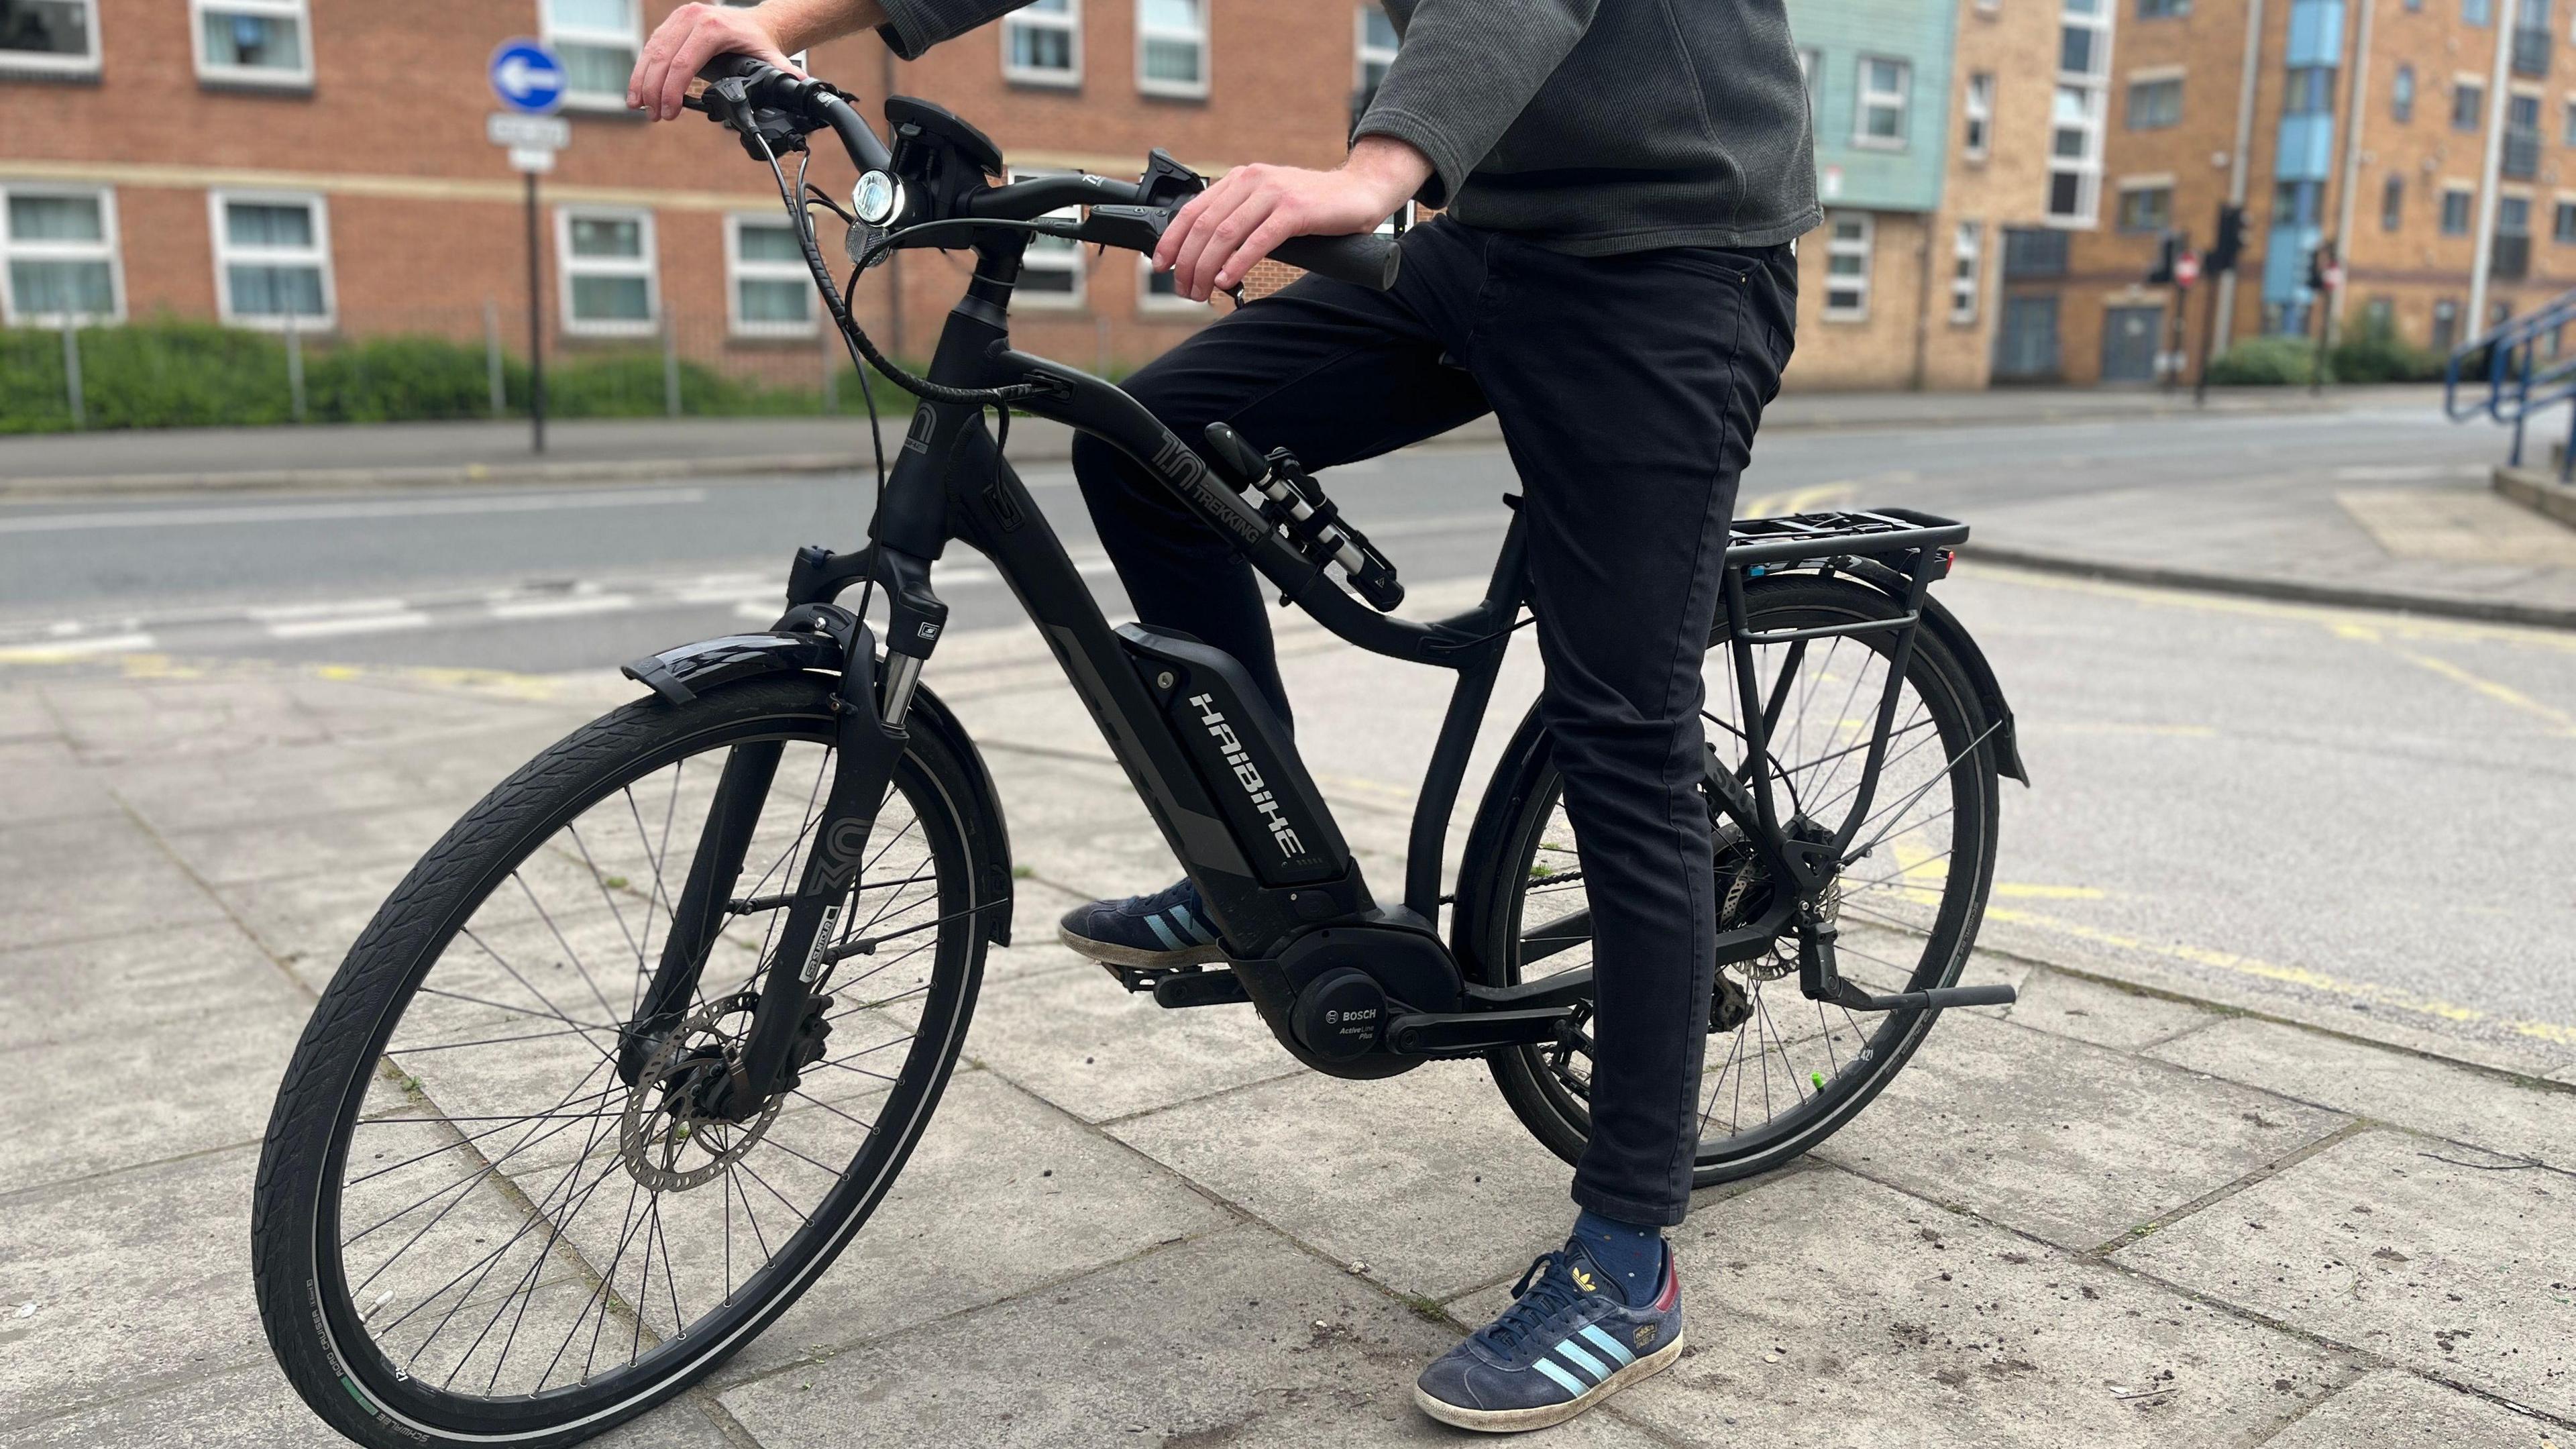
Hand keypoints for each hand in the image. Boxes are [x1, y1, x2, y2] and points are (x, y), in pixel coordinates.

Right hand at [629, 1, 876, 119]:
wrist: (755, 22)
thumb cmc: (759, 41)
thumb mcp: (771, 57)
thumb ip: (782, 75)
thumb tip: (800, 88)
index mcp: (712, 28)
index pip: (684, 62)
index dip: (672, 90)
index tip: (669, 113)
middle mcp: (692, 18)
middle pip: (662, 57)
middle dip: (654, 90)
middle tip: (653, 116)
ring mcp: (679, 19)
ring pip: (652, 51)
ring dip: (642, 81)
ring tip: (639, 107)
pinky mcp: (671, 23)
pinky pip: (651, 46)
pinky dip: (643, 70)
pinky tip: (639, 90)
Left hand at [1153, 136, 1431, 300]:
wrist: (1359, 191)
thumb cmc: (1314, 206)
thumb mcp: (1268, 205)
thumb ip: (1241, 218)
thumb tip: (1208, 253)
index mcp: (1240, 179)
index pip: (1193, 209)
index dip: (1172, 239)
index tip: (1161, 265)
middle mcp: (1252, 180)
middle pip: (1204, 225)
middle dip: (1188, 262)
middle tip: (1184, 290)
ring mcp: (1273, 192)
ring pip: (1225, 233)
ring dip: (1207, 268)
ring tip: (1201, 292)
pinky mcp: (1295, 209)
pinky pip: (1257, 240)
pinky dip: (1237, 263)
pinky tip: (1227, 281)